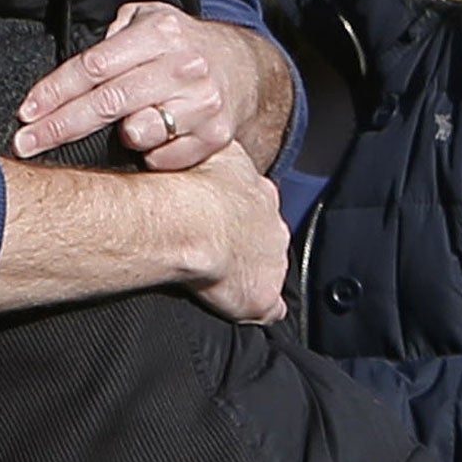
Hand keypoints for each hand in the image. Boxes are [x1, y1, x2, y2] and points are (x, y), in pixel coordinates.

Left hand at [14, 1, 258, 170]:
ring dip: (120, 139)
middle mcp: (183, 66)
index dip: (55, 91)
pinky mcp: (215, 136)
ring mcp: (201, 103)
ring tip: (123, 132)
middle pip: (107, 102)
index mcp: (160, 33)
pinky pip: (162, 160)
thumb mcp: (150, 19)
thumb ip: (113, 34)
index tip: (27, 112)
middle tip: (25, 144)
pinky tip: (152, 143)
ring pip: (138, 134)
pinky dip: (149, 156)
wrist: (245, 69)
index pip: (94, 66)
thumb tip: (73, 69)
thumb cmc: (182, 46)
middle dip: (59, 126)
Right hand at [177, 144, 288, 323]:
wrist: (188, 220)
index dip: (237, 213)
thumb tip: (209, 150)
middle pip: (265, 236)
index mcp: (259, 192)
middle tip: (217, 249)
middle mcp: (274, 226)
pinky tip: (245, 311)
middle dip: (247, 243)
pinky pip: (270, 308)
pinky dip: (260, 309)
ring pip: (269, 269)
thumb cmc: (187, 184)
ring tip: (222, 279)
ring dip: (250, 274)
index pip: (255, 204)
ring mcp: (272, 262)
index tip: (220, 219)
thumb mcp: (209, 152)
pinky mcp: (263, 295)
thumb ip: (219, 157)